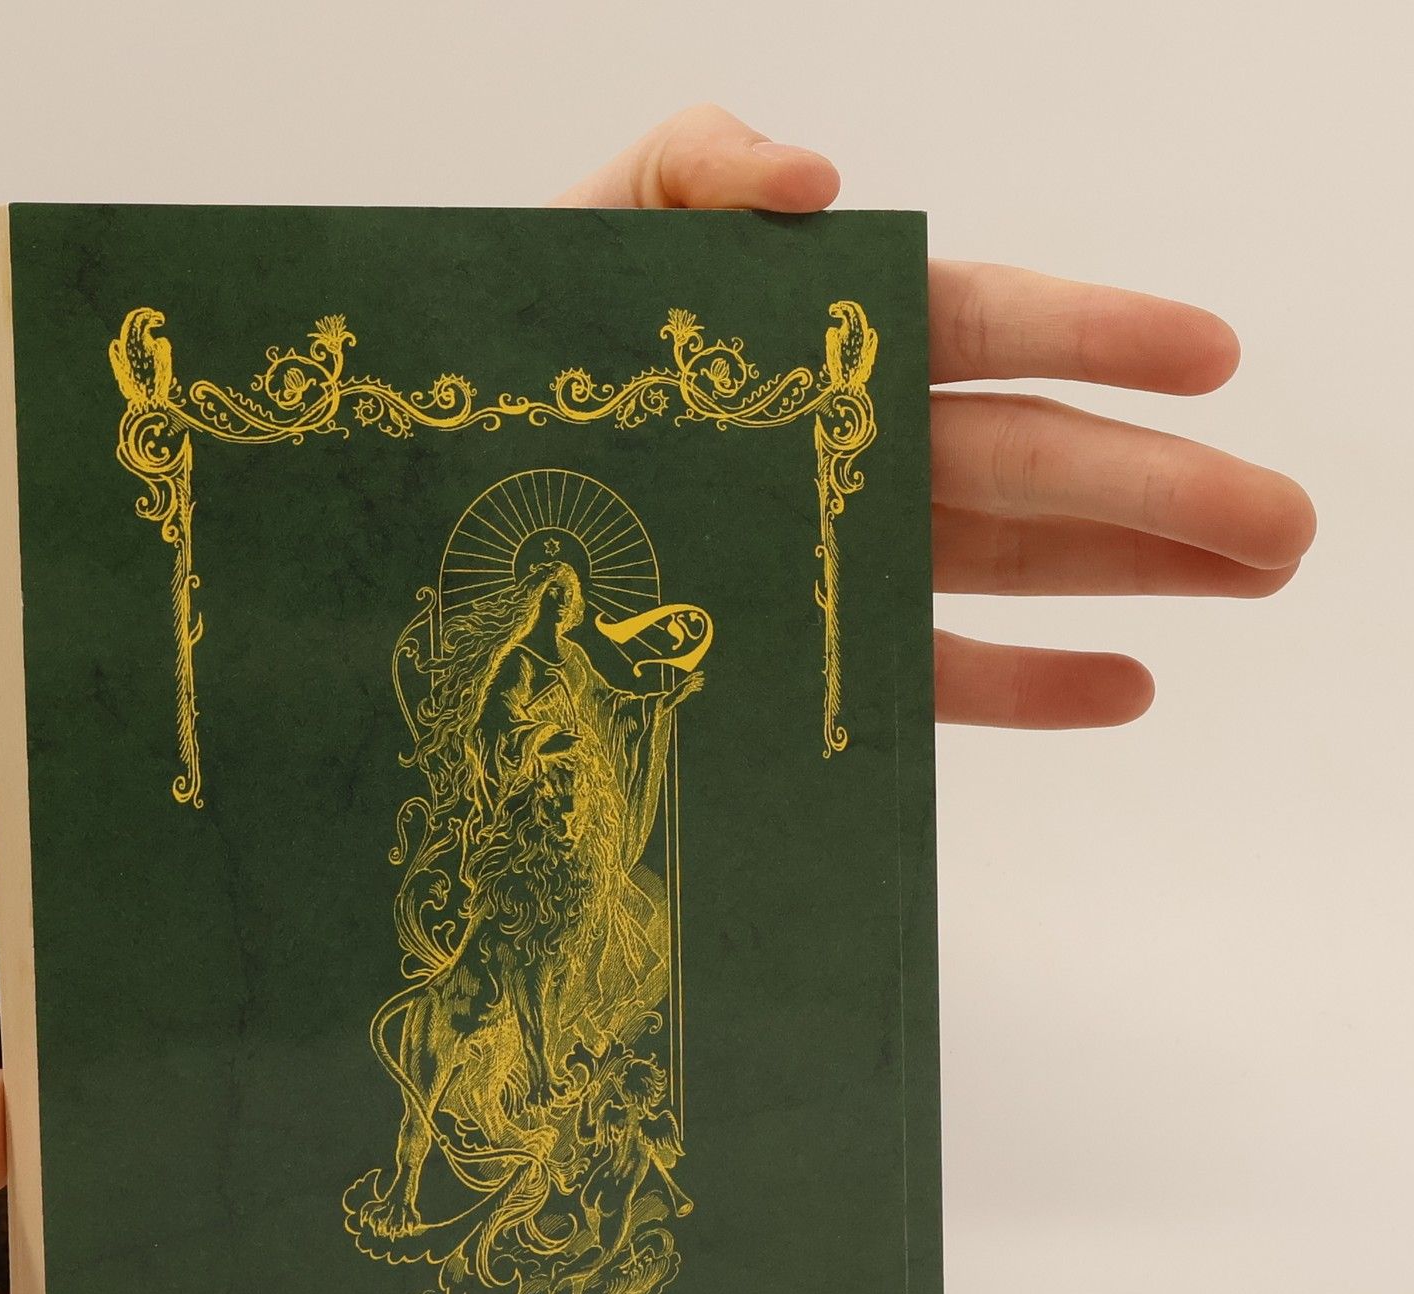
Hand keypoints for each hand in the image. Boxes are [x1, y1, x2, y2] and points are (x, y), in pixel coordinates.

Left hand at [553, 105, 1317, 726]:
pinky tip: (1126, 690)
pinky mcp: (808, 647)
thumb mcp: (595, 225)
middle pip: (1038, 460)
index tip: (1212, 355)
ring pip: (1015, 563)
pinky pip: (931, 673)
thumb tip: (819, 178)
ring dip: (1136, 577)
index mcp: (833, 333)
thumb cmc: (517, 346)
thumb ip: (697, 164)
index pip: (995, 326)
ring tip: (1256, 582)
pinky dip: (1025, 685)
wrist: (441, 483)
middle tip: (1290, 522)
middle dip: (1164, 489)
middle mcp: (859, 443)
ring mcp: (842, 550)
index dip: (1104, 336)